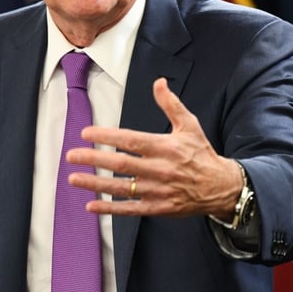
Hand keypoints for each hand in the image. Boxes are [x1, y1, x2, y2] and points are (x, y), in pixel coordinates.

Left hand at [66, 77, 242, 217]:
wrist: (221, 187)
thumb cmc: (201, 153)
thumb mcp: (189, 124)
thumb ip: (170, 104)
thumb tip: (158, 82)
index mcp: (165, 147)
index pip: (130, 140)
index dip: (106, 137)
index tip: (86, 133)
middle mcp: (159, 169)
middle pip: (121, 165)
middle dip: (93, 159)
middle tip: (71, 155)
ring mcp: (157, 191)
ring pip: (121, 188)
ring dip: (95, 183)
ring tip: (74, 178)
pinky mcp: (158, 208)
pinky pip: (130, 209)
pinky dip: (110, 209)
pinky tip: (91, 206)